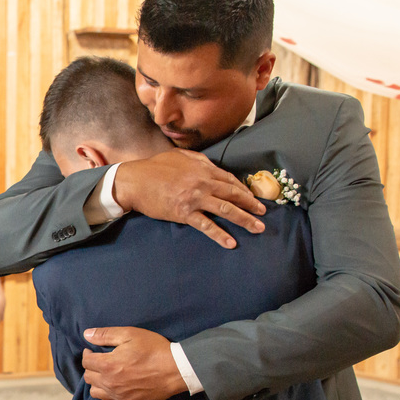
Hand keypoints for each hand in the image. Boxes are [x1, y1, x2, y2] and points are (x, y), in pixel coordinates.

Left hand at [81, 326, 186, 399]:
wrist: (176, 369)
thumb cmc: (154, 349)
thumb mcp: (130, 334)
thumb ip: (105, 334)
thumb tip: (86, 334)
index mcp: (108, 365)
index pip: (86, 361)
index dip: (87, 354)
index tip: (92, 350)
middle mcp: (110, 383)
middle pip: (88, 377)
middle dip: (91, 367)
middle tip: (99, 361)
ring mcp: (119, 395)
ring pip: (95, 392)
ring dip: (96, 383)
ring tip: (104, 375)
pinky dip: (106, 398)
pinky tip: (111, 390)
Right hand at [114, 150, 266, 248]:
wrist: (135, 181)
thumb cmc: (155, 167)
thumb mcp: (180, 156)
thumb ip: (199, 160)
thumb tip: (212, 166)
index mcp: (203, 169)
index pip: (230, 180)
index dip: (244, 190)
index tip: (253, 198)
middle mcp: (203, 183)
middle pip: (233, 195)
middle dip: (251, 204)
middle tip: (263, 213)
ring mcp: (195, 199)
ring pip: (226, 210)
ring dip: (244, 220)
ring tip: (258, 228)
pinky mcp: (184, 213)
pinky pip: (206, 225)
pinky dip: (219, 234)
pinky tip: (230, 242)